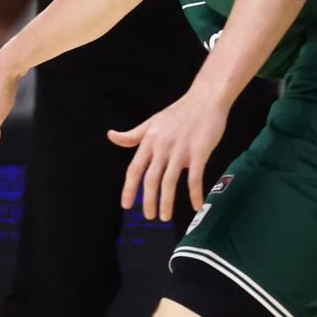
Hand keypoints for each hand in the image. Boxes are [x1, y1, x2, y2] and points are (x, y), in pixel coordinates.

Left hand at [109, 91, 228, 222]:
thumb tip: (111, 136)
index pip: (134, 169)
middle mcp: (162, 146)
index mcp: (149, 140)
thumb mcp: (152, 121)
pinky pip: (195, 178)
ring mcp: (180, 149)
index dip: (129, 189)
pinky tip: (197, 206)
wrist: (205, 99)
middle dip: (148, 201)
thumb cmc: (179, 112)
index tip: (126, 206)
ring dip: (166, 202)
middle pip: (150, 179)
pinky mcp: (199, 151)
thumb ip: (133, 135)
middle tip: (149, 216)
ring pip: (169, 181)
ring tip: (165, 217)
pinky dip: (195, 194)